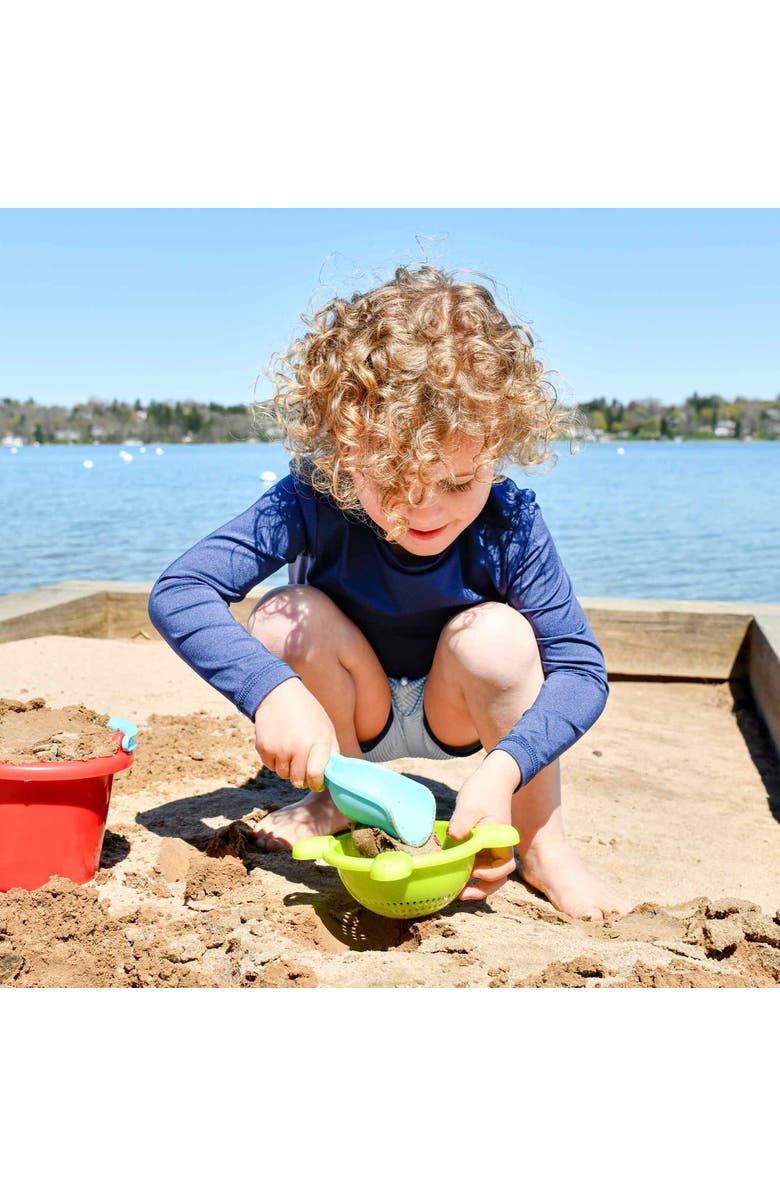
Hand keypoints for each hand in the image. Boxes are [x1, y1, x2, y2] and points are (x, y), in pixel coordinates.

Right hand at [253, 677, 338, 790]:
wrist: (278, 695)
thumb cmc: (307, 713)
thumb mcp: (326, 728)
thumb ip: (331, 752)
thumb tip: (333, 776)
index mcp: (318, 742)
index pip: (316, 776)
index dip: (316, 784)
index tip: (317, 782)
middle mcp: (298, 747)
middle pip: (298, 781)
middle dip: (302, 779)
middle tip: (303, 768)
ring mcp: (279, 749)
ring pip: (284, 775)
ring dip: (288, 768)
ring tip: (291, 749)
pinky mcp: (264, 748)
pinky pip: (271, 766)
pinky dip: (276, 760)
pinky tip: (279, 743)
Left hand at [448, 750, 520, 901]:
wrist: (493, 777)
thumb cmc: (484, 790)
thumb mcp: (469, 805)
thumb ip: (462, 823)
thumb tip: (454, 837)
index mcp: (501, 840)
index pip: (503, 868)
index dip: (490, 876)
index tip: (474, 872)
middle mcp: (500, 846)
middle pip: (498, 876)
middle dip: (482, 888)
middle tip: (462, 894)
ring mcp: (493, 845)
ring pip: (490, 872)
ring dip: (476, 882)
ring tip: (458, 889)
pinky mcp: (485, 842)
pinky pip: (481, 862)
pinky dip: (471, 870)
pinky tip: (456, 871)